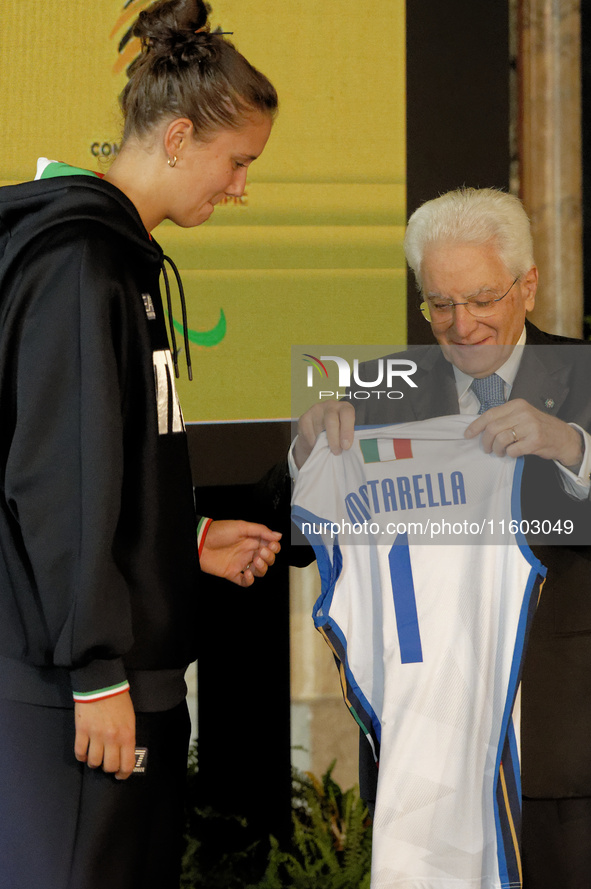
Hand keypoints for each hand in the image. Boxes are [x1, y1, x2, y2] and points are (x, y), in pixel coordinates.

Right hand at [74, 690, 135, 780]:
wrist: (102, 684)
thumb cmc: (119, 700)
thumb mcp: (130, 719)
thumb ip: (127, 737)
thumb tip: (123, 753)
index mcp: (127, 735)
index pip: (127, 764)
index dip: (123, 774)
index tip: (120, 775)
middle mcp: (112, 738)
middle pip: (109, 766)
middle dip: (108, 768)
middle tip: (107, 764)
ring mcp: (95, 735)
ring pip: (93, 762)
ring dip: (94, 762)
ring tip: (95, 756)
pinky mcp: (81, 731)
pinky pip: (79, 752)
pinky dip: (81, 756)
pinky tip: (84, 753)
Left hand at [199, 519, 281, 586]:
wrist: (201, 542)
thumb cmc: (218, 531)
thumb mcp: (242, 526)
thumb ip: (261, 530)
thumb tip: (277, 535)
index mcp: (252, 540)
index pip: (271, 546)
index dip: (274, 548)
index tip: (271, 546)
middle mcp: (248, 551)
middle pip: (268, 559)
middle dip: (269, 557)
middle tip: (260, 552)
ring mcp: (241, 563)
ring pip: (260, 571)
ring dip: (262, 568)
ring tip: (255, 561)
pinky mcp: (233, 573)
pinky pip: (246, 582)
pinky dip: (249, 580)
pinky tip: (247, 573)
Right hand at [293, 401, 355, 467]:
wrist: (317, 432)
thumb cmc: (337, 433)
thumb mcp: (345, 433)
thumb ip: (348, 437)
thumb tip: (351, 448)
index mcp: (344, 408)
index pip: (347, 414)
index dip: (347, 430)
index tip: (346, 446)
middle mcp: (330, 405)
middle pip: (331, 420)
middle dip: (334, 439)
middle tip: (337, 452)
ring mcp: (316, 410)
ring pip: (319, 429)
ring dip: (323, 443)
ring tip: (327, 450)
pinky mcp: (304, 418)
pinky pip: (309, 434)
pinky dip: (313, 443)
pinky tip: (317, 445)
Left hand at [465, 398, 583, 468]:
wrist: (562, 437)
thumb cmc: (537, 427)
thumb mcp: (521, 416)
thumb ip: (504, 418)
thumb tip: (478, 427)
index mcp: (517, 405)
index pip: (490, 414)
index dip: (476, 426)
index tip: (468, 435)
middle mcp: (523, 413)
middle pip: (492, 428)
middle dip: (485, 441)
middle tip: (487, 449)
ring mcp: (530, 427)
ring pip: (500, 440)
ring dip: (497, 450)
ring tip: (500, 452)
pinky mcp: (535, 441)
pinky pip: (512, 450)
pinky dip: (509, 454)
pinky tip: (513, 453)